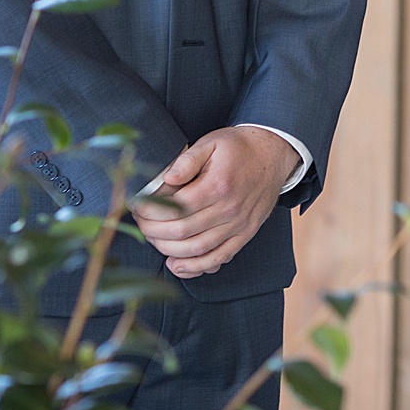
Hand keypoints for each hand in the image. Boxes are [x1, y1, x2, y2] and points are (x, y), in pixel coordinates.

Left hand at [128, 126, 297, 278]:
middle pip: (183, 232)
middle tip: (139, 224)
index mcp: (218, 186)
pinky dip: (196, 267)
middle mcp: (229, 210)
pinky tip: (177, 265)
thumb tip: (165, 178)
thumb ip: (187, 160)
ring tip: (152, 241)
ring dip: (170, 251)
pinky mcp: (244, 236)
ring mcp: (239, 226)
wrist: (273, 155)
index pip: (176, 207)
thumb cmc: (237, 148)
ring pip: (198, 250)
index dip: (151, 210)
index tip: (135, 206)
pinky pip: (219, 258)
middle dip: (154, 231)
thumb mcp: (210, 143)